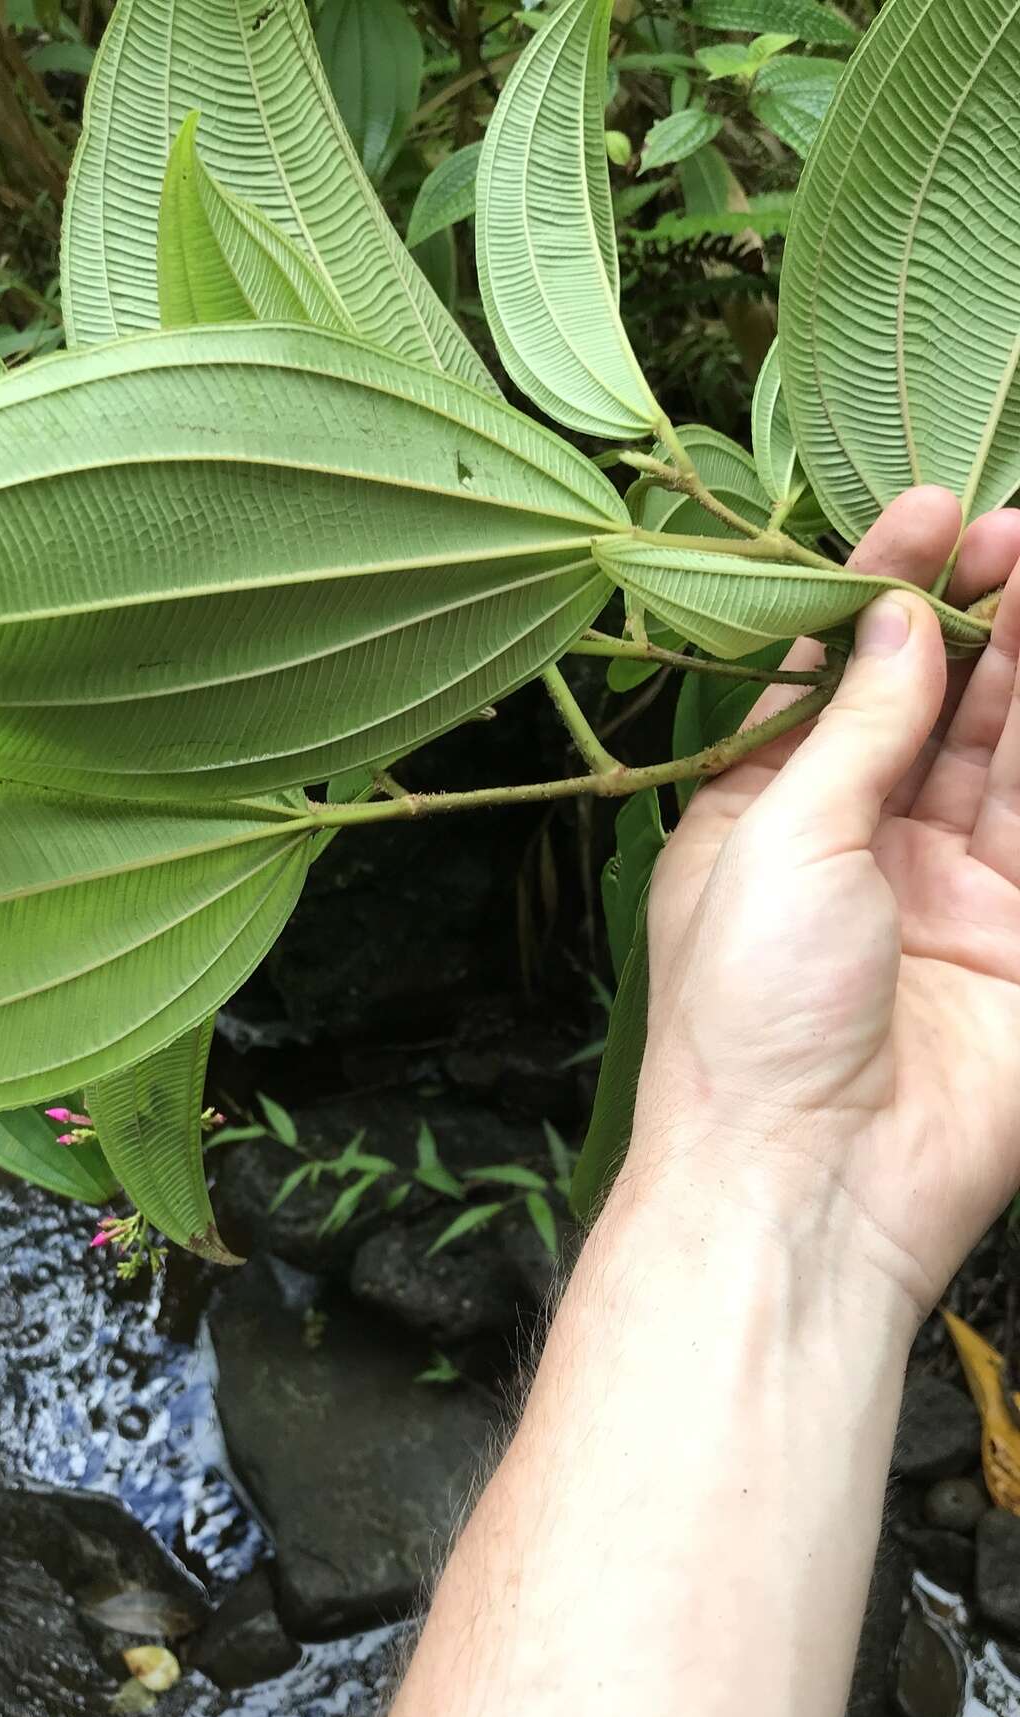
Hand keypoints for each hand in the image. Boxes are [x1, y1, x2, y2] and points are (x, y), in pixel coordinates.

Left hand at [633, 485, 1019, 1312]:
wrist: (810, 1179)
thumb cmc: (747, 1010)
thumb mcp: (778, 838)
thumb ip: (851, 724)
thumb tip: (892, 614)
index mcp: (756, 826)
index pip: (822, 685)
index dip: (870, 598)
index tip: (921, 515)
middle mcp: (852, 853)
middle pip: (922, 709)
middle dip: (966, 615)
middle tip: (1009, 526)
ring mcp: (941, 899)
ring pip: (997, 755)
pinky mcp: (1018, 943)